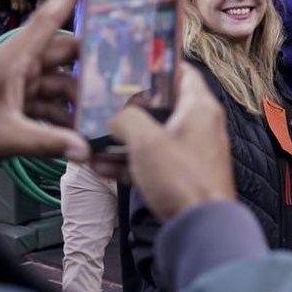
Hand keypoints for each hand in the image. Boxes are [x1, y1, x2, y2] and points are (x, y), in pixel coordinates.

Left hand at [0, 0, 90, 166]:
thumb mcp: (6, 137)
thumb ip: (48, 142)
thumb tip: (84, 148)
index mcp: (13, 59)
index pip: (47, 21)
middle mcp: (19, 64)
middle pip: (65, 54)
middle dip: (91, 62)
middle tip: (123, 69)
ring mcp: (20, 82)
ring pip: (62, 80)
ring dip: (79, 96)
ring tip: (102, 112)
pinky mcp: (19, 100)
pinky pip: (51, 100)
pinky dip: (65, 113)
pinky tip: (79, 131)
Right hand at [93, 66, 234, 222]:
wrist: (200, 229)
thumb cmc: (182, 179)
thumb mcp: (146, 141)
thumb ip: (126, 118)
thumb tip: (115, 117)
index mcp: (199, 107)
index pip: (181, 71)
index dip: (156, 64)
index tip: (130, 62)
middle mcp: (198, 125)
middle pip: (160, 105)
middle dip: (128, 106)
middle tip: (102, 102)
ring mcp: (190, 151)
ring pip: (151, 136)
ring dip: (122, 138)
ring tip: (92, 139)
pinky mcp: (181, 176)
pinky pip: (151, 161)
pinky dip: (129, 162)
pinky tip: (100, 166)